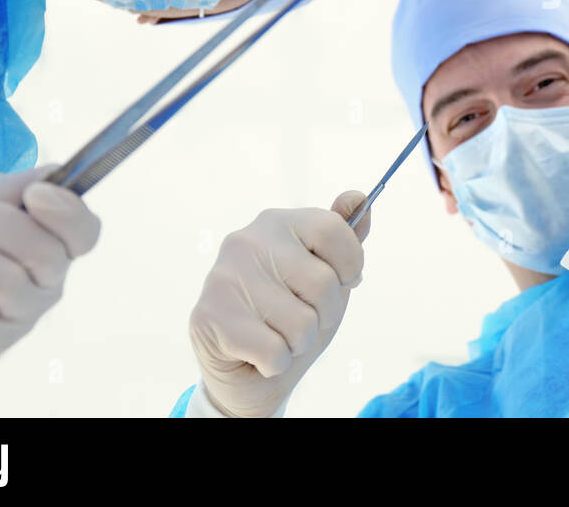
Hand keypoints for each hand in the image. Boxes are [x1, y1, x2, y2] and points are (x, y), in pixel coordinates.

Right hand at [188, 192, 369, 417]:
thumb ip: (343, 239)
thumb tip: (359, 198)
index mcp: (277, 222)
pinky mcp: (209, 317)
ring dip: (298, 343)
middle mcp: (247, 240)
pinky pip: (275, 351)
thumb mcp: (326, 275)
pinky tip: (257, 354)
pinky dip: (276, 363)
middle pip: (323, 283)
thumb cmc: (289, 317)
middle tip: (301, 319)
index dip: (349, 266)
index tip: (341, 282)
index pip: (332, 230)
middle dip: (324, 315)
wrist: (242, 371)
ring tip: (277, 336)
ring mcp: (224, 277)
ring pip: (302, 323)